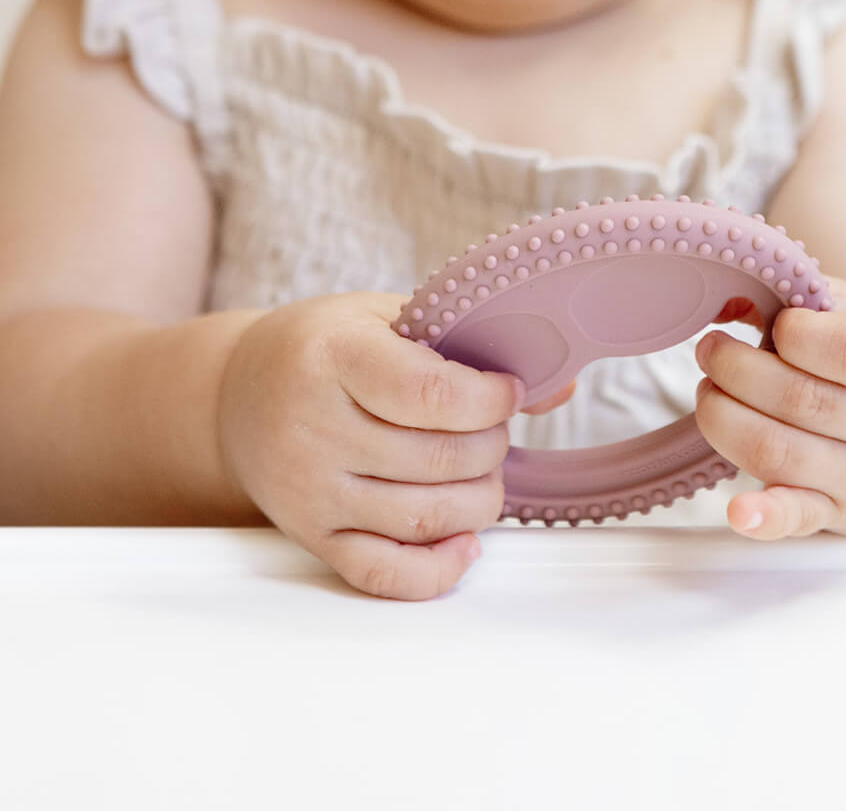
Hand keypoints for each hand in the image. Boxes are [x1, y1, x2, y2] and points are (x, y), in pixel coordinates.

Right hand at [216, 292, 571, 599]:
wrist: (239, 395)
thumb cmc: (325, 348)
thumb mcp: (388, 318)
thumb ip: (468, 344)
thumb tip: (559, 385)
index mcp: (332, 358)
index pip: (428, 393)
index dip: (489, 399)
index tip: (508, 391)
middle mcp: (313, 429)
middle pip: (439, 459)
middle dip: (492, 446)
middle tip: (494, 428)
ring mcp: (309, 492)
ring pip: (424, 518)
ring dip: (481, 499)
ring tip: (484, 470)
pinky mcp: (311, 537)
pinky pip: (383, 573)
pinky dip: (438, 569)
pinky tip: (466, 541)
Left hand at [693, 279, 845, 539]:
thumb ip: (799, 296)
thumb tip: (726, 301)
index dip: (795, 335)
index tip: (775, 325)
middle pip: (803, 402)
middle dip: (735, 371)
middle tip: (711, 351)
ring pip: (782, 452)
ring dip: (724, 418)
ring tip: (711, 392)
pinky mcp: (843, 513)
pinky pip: (800, 518)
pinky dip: (765, 517)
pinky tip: (739, 511)